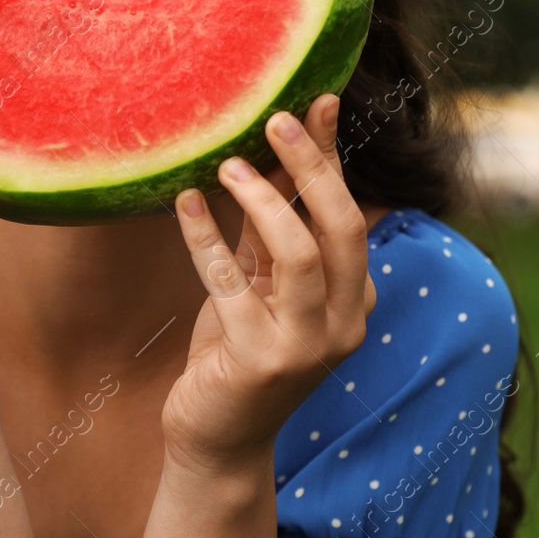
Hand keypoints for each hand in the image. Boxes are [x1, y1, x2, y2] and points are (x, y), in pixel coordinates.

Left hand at [160, 93, 377, 472]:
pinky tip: (184, 203)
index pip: (350, 212)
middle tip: (273, 118)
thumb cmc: (237, 348)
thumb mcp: (262, 282)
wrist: (217, 437)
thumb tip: (272, 149)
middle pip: (341, 228)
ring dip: (262, 200)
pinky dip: (205, 238)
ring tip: (226, 163)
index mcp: (354, 297)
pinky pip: (230, 284)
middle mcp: (345, 322)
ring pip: (300, 255)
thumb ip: (272, 225)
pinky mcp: (260, 362)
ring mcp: (307, 346)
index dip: (331, 156)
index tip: (317, 100)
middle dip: (310, 167)